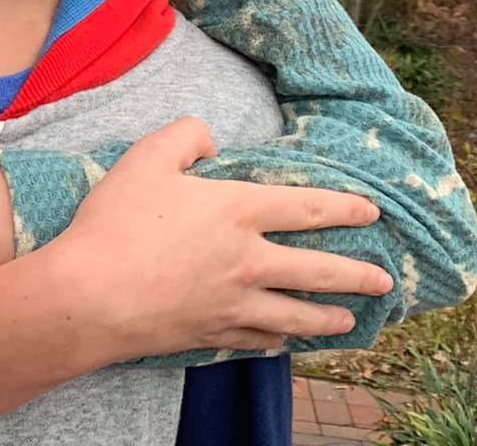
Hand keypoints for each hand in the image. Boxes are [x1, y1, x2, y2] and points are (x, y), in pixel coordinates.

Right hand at [59, 117, 394, 357]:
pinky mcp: (214, 333)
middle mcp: (249, 260)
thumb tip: (211, 141)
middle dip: (358, 274)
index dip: (343, 207)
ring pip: (298, 313)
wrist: (91, 296)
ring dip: (329, 317)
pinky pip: (260, 340)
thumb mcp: (147, 157)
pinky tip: (283, 341)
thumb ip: (186, 135)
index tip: (371, 212)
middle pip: (319, 269)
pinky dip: (278, 340)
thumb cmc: (116, 223)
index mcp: (238, 211)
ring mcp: (235, 304)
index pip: (306, 206)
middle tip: (384, 280)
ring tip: (349, 321)